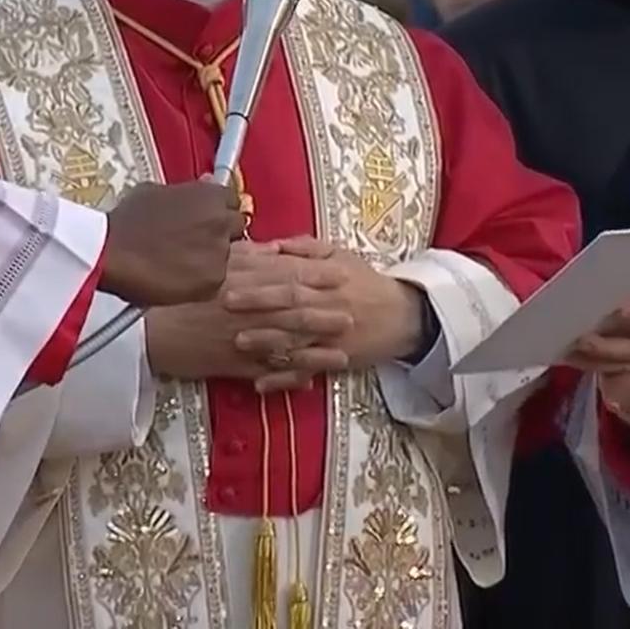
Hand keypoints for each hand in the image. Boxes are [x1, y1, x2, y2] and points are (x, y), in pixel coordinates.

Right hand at [101, 180, 242, 306]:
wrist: (110, 253)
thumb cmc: (126, 222)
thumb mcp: (154, 191)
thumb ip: (187, 191)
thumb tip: (204, 184)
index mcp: (210, 196)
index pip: (231, 201)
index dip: (217, 210)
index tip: (207, 217)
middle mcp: (221, 222)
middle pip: (235, 228)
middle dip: (218, 233)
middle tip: (192, 242)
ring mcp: (219, 252)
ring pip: (222, 256)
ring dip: (206, 259)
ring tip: (176, 262)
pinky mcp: (213, 280)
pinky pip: (212, 281)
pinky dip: (197, 282)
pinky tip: (174, 277)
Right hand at [145, 240, 352, 391]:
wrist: (149, 328)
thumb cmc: (177, 294)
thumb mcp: (211, 266)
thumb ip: (243, 256)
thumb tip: (271, 248)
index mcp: (244, 280)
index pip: (288, 276)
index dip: (318, 277)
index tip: (342, 275)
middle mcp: (249, 309)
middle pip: (295, 311)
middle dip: (326, 315)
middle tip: (354, 316)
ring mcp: (244, 339)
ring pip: (288, 346)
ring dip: (317, 351)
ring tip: (344, 355)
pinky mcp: (235, 365)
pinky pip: (269, 373)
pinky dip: (290, 377)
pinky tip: (310, 381)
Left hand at [223, 236, 426, 369]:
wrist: (404, 316)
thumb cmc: (367, 283)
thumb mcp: (342, 256)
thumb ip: (305, 249)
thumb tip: (269, 244)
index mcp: (329, 280)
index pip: (292, 279)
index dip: (262, 280)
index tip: (233, 279)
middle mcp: (330, 307)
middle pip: (291, 306)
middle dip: (258, 306)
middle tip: (225, 305)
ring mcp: (333, 336)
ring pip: (298, 339)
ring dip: (267, 342)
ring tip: (238, 342)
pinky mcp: (337, 359)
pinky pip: (309, 370)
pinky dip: (285, 379)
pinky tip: (260, 384)